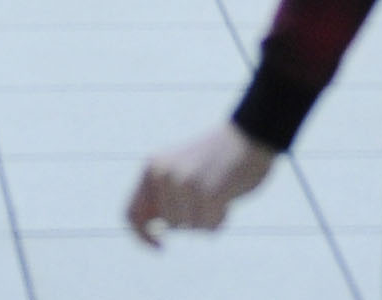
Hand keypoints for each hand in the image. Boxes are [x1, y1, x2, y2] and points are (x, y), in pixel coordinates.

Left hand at [127, 121, 275, 247]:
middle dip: (190, 219)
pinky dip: (220, 219)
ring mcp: (184, 183)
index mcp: (153, 167)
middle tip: (207, 196)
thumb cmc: (216, 158)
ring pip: (189, 228)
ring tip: (218, 193)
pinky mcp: (207, 192)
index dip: (142, 236)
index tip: (160, 246)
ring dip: (207, 219)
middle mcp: (163, 174)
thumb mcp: (179, 171)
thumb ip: (162, 196)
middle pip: (169, 225)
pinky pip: (209, 227)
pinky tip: (228, 198)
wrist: (250, 135)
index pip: (131, 213)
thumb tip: (153, 230)